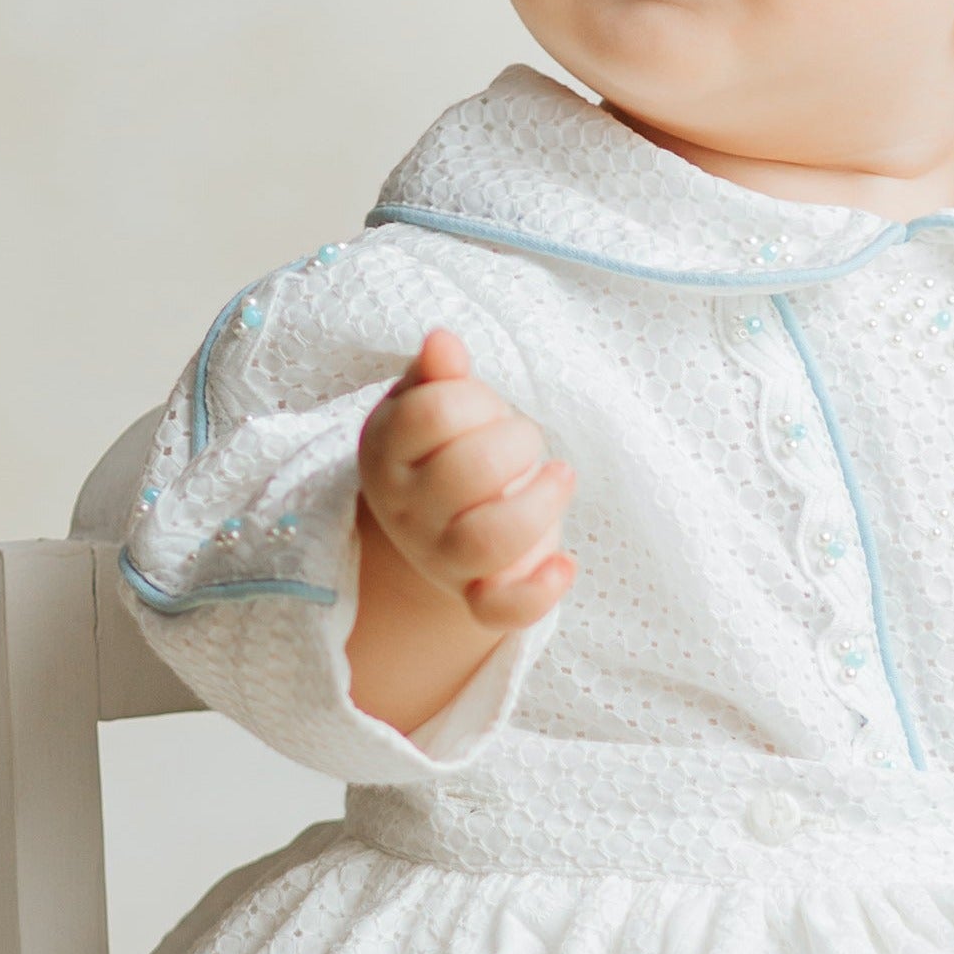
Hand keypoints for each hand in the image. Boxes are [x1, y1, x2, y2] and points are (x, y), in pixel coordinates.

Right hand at [356, 327, 574, 634]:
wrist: (436, 525)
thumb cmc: (443, 449)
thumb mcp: (430, 404)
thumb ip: (438, 377)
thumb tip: (443, 343)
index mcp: (387, 452)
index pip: (434, 414)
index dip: (474, 401)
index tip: (489, 410)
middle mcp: (406, 510)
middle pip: (466, 473)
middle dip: (516, 443)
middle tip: (528, 441)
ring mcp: (440, 557)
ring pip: (487, 539)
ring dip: (539, 503)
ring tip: (560, 477)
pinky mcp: (477, 596)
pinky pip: (500, 610)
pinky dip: (538, 593)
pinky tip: (565, 564)